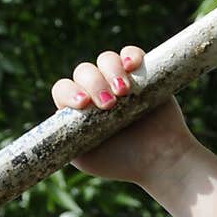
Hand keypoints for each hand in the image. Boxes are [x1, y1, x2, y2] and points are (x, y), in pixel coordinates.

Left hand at [51, 46, 196, 185]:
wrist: (161, 162)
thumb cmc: (123, 164)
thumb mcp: (87, 159)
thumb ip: (66, 141)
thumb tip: (56, 119)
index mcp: (80, 108)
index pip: (64, 89)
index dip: (70, 92)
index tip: (83, 105)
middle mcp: (97, 91)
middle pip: (84, 71)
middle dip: (93, 83)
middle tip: (109, 105)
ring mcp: (120, 80)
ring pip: (105, 59)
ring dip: (111, 71)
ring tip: (124, 92)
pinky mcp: (143, 73)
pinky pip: (131, 53)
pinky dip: (130, 54)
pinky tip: (133, 65)